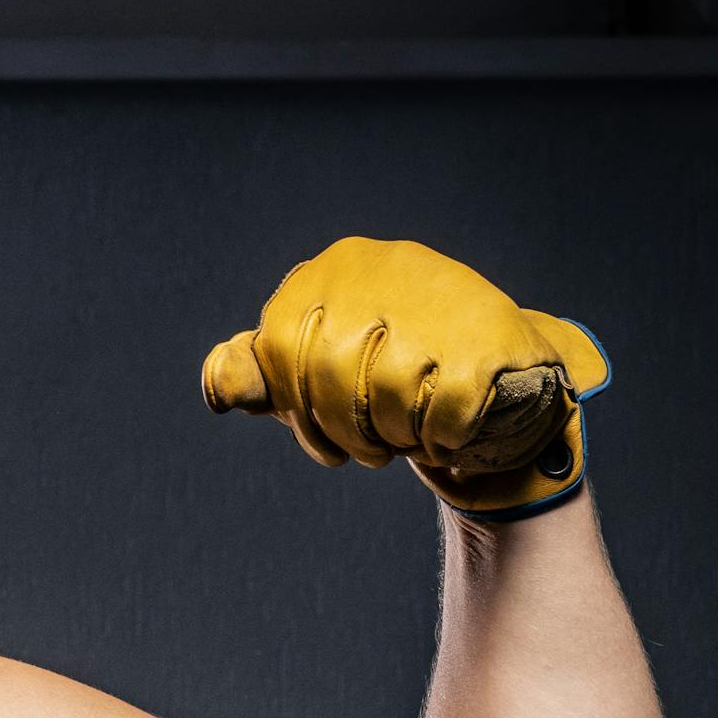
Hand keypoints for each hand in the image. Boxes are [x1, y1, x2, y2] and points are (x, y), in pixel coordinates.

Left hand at [201, 236, 609, 518]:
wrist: (500, 364)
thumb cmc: (394, 365)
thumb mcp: (320, 362)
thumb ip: (264, 372)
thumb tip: (216, 384)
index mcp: (333, 269)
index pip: (277, 348)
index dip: (296, 411)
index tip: (323, 438)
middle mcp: (384, 268)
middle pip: (328, 375)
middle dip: (346, 430)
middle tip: (370, 448)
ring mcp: (439, 300)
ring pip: (386, 397)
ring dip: (397, 436)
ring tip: (412, 429)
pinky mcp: (487, 341)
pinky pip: (440, 416)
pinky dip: (442, 438)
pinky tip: (450, 427)